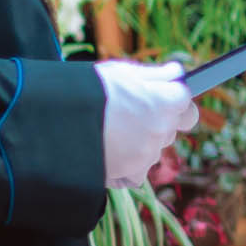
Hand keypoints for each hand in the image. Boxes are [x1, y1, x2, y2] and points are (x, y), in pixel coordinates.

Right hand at [95, 61, 197, 187]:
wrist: (59, 122)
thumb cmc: (90, 91)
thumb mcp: (121, 72)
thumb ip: (154, 75)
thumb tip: (177, 73)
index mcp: (164, 101)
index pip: (186, 104)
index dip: (174, 102)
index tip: (162, 100)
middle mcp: (163, 129)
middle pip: (171, 128)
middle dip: (156, 122)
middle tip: (129, 116)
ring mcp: (149, 153)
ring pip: (153, 150)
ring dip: (139, 144)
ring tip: (110, 133)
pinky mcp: (133, 172)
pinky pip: (138, 172)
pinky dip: (126, 167)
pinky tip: (107, 153)